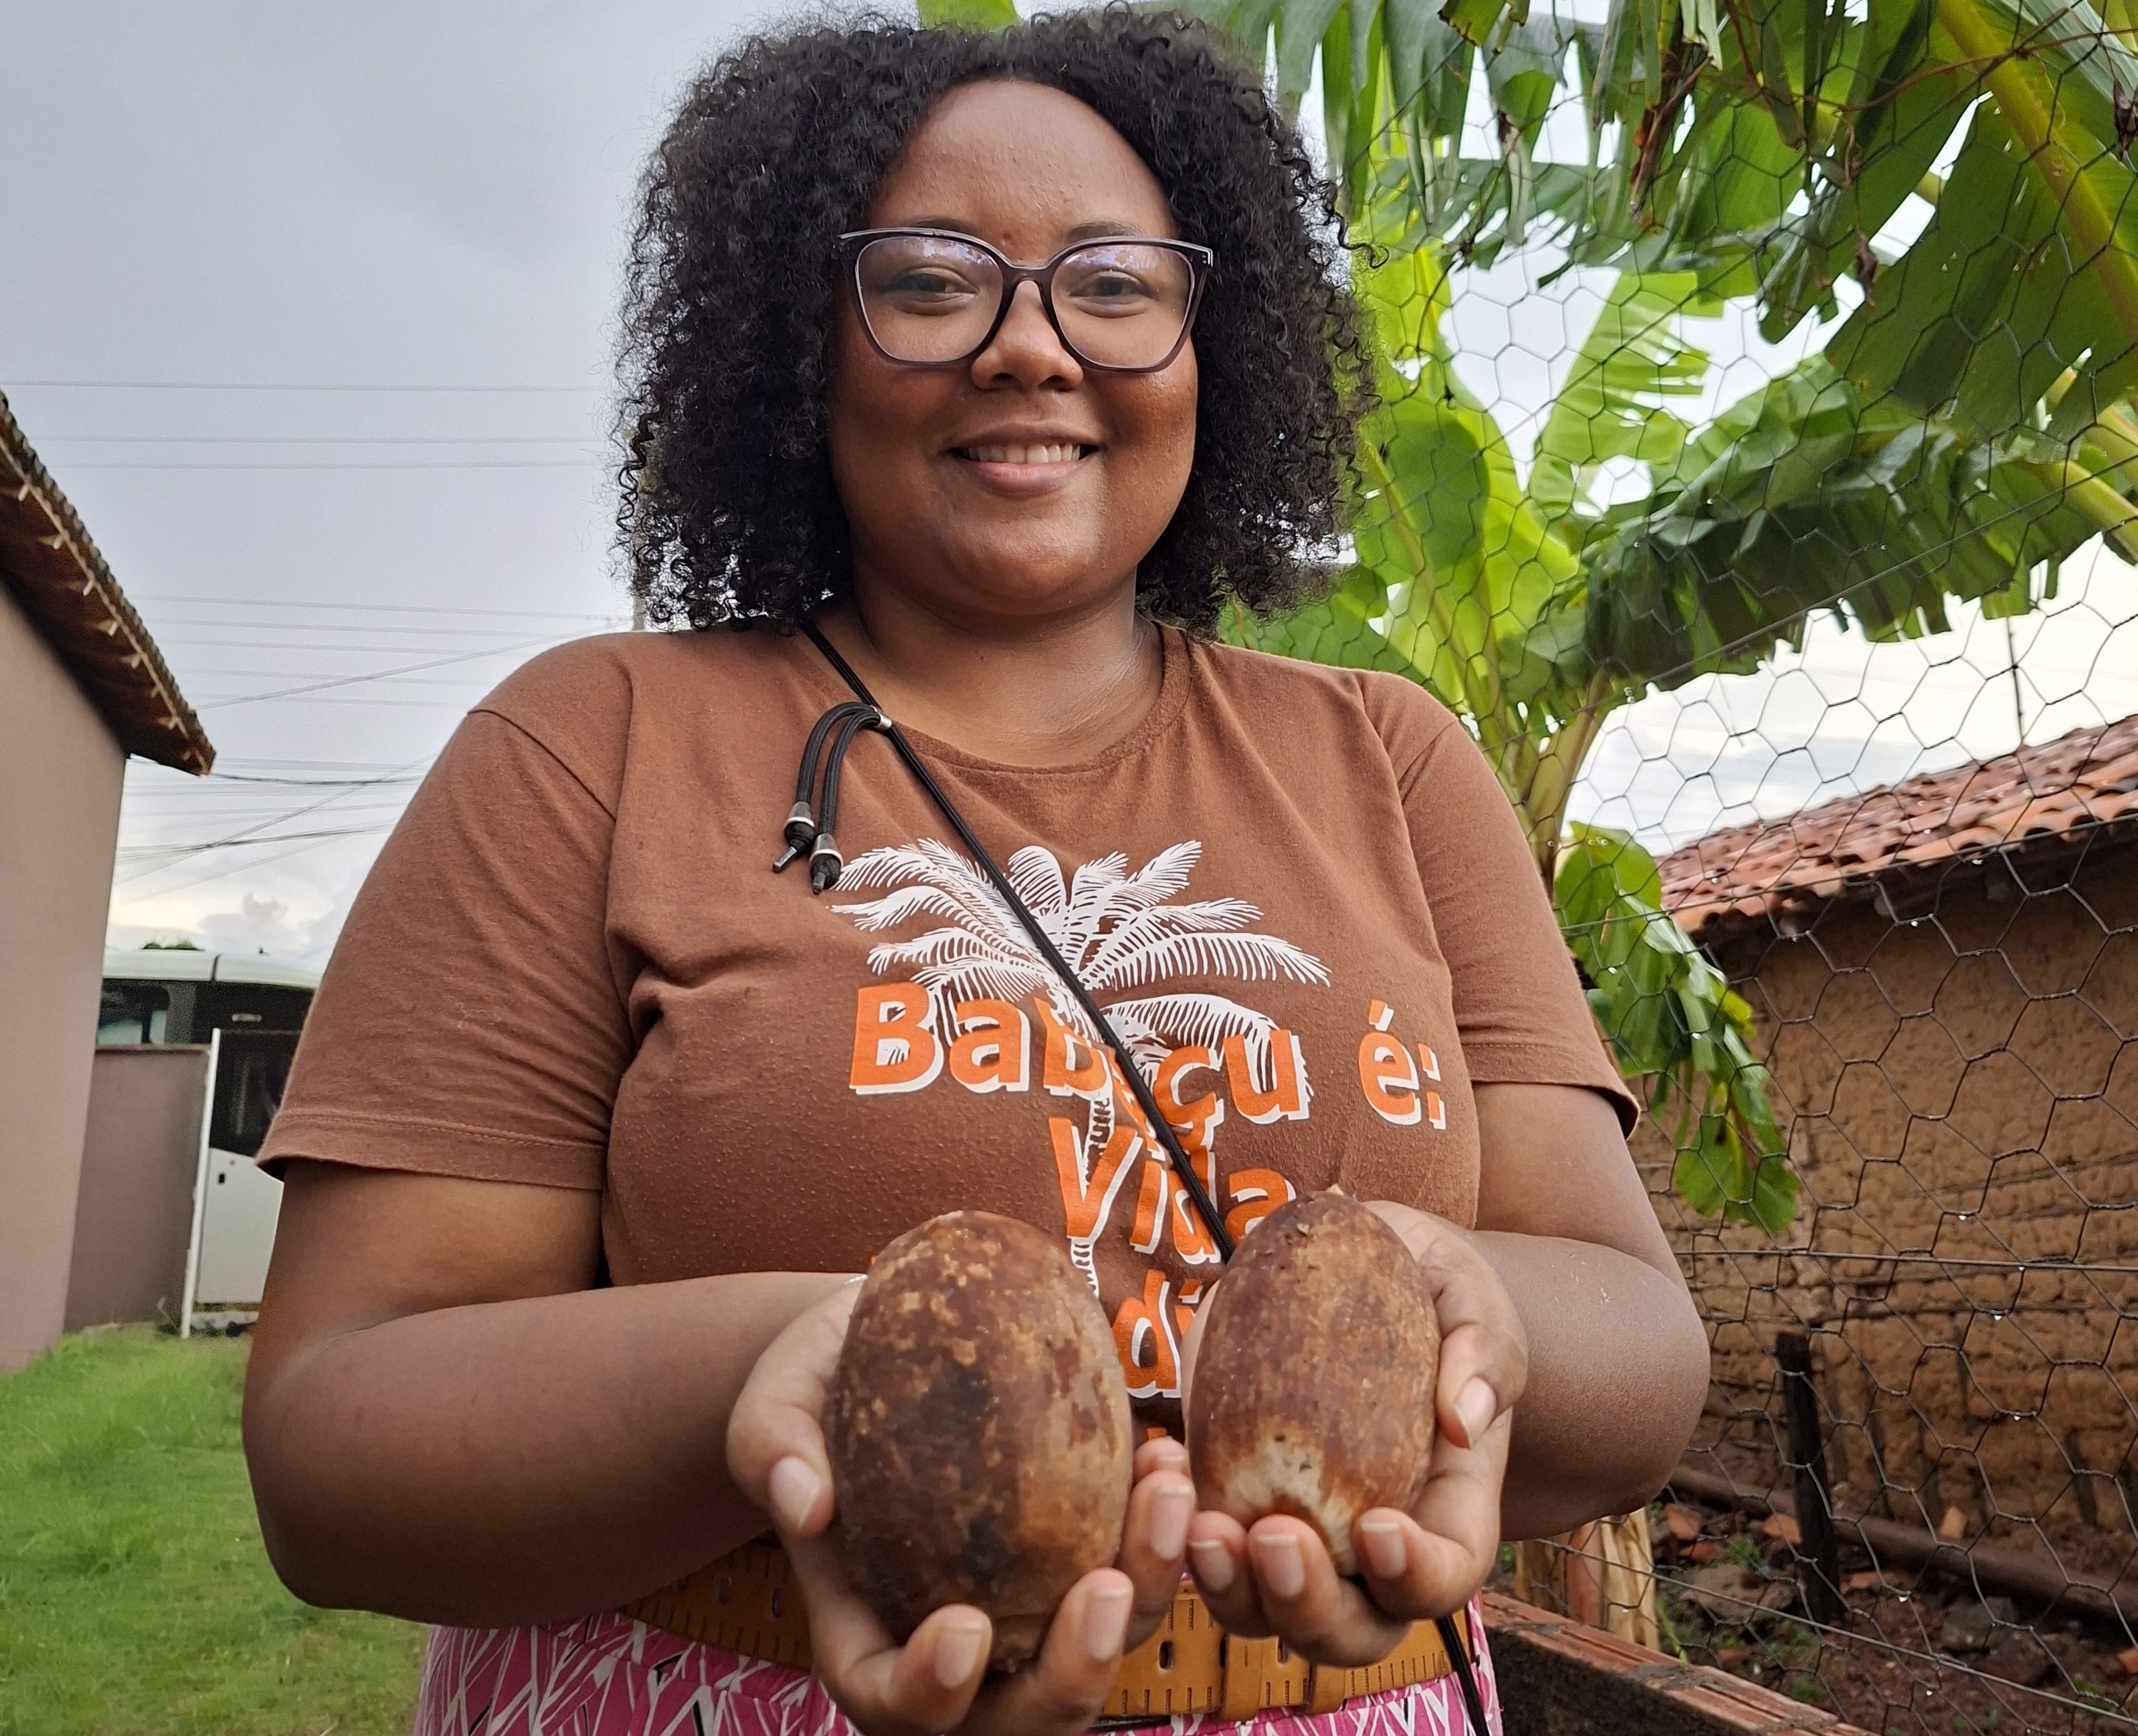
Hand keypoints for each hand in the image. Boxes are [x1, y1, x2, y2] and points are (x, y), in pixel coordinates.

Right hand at [726, 1283, 1194, 1734]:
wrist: (879, 1339)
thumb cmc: (815, 1381)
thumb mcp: (775, 1401)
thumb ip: (772, 1448)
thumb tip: (805, 1503)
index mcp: (863, 1628)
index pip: (889, 1702)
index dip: (929, 1693)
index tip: (963, 1624)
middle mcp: (951, 1640)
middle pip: (1018, 1716)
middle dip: (1072, 1676)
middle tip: (1104, 1588)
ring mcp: (1025, 1605)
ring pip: (1097, 1652)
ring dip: (1144, 1590)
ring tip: (1162, 1490)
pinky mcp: (1078, 1554)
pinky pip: (1133, 1578)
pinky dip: (1160, 1535)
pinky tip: (1163, 1456)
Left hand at [1180, 1204, 1526, 1666]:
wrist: (1364, 1268)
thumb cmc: (1435, 1291)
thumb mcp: (1471, 1298)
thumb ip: (1481, 1349)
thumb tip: (1465, 1419)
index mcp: (1446, 1510)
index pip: (1447, 1575)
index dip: (1416, 1575)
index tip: (1376, 1527)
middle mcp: (1371, 1547)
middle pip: (1351, 1628)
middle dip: (1308, 1604)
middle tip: (1271, 1536)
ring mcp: (1296, 1532)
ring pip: (1263, 1611)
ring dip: (1229, 1588)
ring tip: (1199, 1528)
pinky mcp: (1230, 1494)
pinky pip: (1199, 1543)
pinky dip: (1169, 1522)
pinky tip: (1159, 1462)